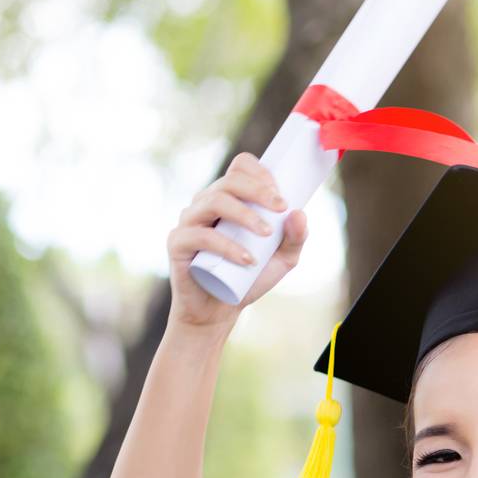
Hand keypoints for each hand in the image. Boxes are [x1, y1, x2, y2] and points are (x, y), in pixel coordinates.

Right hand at [166, 152, 307, 329]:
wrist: (220, 310)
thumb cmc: (250, 278)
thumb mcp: (283, 259)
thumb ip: (295, 238)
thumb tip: (299, 213)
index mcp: (230, 198)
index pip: (240, 168)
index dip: (260, 173)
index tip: (282, 195)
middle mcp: (207, 203)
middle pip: (229, 180)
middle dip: (258, 190)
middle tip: (281, 207)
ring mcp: (190, 220)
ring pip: (214, 201)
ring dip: (244, 215)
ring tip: (266, 234)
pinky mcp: (178, 243)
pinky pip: (199, 236)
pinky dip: (226, 246)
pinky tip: (247, 259)